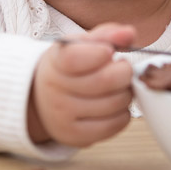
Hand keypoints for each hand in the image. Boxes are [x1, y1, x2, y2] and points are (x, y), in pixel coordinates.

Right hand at [27, 23, 135, 147]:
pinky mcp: (75, 136)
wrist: (42, 99)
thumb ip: (106, 35)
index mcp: (55, 62)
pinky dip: (123, 113)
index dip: (101, 53)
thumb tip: (129, 33)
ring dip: (125, 93)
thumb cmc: (68, 69)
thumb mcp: (80, 45)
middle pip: (105, 81)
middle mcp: (54, 90)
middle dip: (124, 72)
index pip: (76, 57)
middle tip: (122, 68)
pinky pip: (115, 124)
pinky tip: (113, 105)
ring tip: (117, 87)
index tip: (108, 51)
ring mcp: (63, 116)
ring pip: (115, 103)